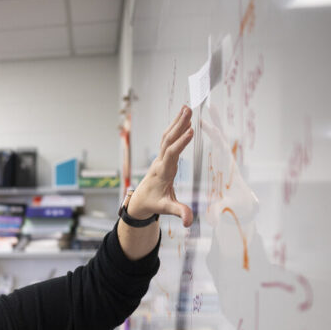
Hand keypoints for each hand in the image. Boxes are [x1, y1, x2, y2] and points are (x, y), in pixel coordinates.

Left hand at [128, 105, 193, 227]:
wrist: (139, 201)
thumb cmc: (153, 203)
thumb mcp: (165, 208)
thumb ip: (178, 212)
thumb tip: (189, 221)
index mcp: (162, 172)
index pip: (171, 154)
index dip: (180, 143)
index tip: (191, 130)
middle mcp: (160, 162)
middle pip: (168, 140)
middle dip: (178, 125)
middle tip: (188, 110)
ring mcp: (160, 158)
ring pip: (167, 136)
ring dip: (177, 122)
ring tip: (187, 107)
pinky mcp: (162, 156)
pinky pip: (168, 138)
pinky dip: (175, 127)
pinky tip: (183, 117)